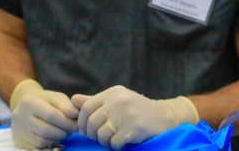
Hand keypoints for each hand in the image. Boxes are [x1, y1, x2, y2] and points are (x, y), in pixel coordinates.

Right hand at [10, 79, 78, 149]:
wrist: (25, 107)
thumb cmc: (46, 101)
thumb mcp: (56, 97)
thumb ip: (67, 106)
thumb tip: (76, 115)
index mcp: (30, 102)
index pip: (52, 115)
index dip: (68, 121)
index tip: (78, 123)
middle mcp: (21, 117)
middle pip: (46, 130)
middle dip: (64, 131)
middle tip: (72, 129)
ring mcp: (19, 131)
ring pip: (42, 141)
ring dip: (57, 138)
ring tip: (64, 131)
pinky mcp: (20, 142)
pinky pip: (38, 147)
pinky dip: (50, 143)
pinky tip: (55, 137)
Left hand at [72, 86, 198, 149]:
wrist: (165, 116)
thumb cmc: (137, 109)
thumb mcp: (117, 100)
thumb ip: (95, 101)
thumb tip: (73, 100)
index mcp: (113, 93)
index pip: (86, 108)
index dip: (82, 122)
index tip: (87, 130)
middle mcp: (118, 101)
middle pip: (92, 123)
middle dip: (93, 134)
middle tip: (101, 138)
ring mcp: (126, 114)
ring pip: (101, 134)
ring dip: (105, 141)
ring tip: (113, 139)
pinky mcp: (133, 128)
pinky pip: (114, 143)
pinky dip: (116, 146)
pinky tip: (123, 142)